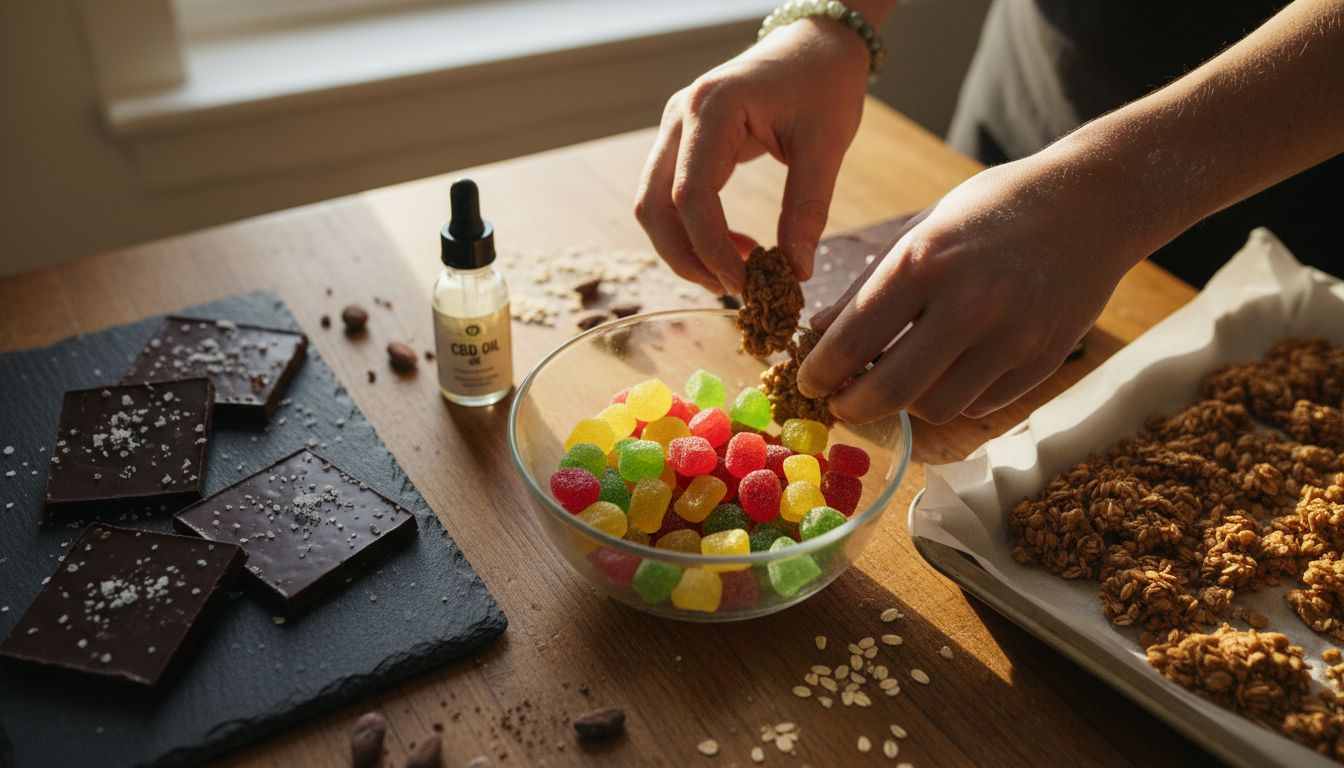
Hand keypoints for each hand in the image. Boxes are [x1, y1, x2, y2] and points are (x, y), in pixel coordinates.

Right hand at [633, 18, 870, 293]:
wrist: (815, 42)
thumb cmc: (824, 84)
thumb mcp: (826, 146)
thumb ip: (807, 209)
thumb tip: (795, 272)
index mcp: (714, 109)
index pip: (692, 196)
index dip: (712, 249)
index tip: (748, 284)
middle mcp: (680, 116)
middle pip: (654, 206)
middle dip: (686, 258)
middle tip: (733, 288)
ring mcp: (674, 127)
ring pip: (653, 205)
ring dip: (685, 248)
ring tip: (736, 272)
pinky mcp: (681, 140)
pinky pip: (669, 196)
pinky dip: (692, 230)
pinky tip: (734, 245)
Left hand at [799, 151, 1148, 423]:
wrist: (1094, 202)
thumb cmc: (994, 208)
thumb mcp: (922, 229)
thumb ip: (868, 286)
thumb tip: (819, 333)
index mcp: (926, 261)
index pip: (853, 341)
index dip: (819, 373)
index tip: (807, 381)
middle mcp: (969, 304)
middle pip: (891, 390)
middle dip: (852, 406)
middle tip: (841, 403)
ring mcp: (1012, 337)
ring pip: (935, 408)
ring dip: (905, 404)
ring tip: (897, 379)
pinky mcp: (1043, 360)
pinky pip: (980, 404)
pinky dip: (953, 397)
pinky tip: (946, 371)